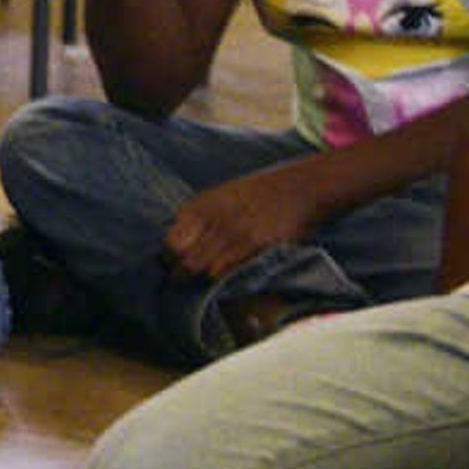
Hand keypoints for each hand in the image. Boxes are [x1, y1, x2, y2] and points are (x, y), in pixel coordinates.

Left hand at [161, 160, 325, 279]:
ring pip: (203, 272)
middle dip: (180, 275)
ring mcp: (236, 235)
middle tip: (186, 280)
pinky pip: (228, 273)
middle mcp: (214, 220)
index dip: (168, 260)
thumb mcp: (219, 197)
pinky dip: (223, 281)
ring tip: (205, 281)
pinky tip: (227, 278)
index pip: (170, 244)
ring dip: (201, 281)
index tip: (172, 265)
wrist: (301, 187)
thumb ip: (198, 219)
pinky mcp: (257, 248)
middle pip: (183, 262)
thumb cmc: (259, 192)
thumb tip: (175, 245)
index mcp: (200, 206)